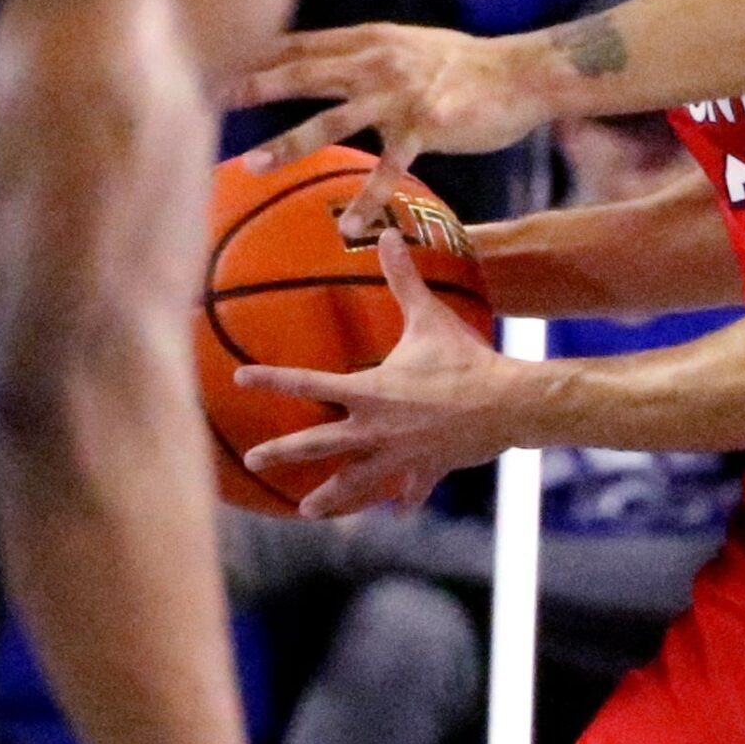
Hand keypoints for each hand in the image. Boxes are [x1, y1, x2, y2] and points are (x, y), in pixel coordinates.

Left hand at [233, 23, 546, 231]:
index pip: (300, 45)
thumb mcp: (408, 46)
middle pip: (302, 72)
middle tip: (208, 98)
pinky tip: (346, 226)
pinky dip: (366, 199)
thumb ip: (367, 54)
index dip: (256, 54)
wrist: (524, 73)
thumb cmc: (467, 65)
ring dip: (290, 142)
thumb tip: (331, 65)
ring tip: (253, 164)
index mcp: (369, 40)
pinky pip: (388, 169)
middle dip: (253, 86)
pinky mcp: (426, 126)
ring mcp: (400, 94)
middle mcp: (376, 61)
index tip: (211, 63)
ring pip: (332, 119)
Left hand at [238, 232, 519, 516]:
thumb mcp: (429, 316)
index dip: (271, 379)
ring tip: (307, 510)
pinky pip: (411, 488)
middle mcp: (374, 428)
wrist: (506, 404)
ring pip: (355, 481)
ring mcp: (398, 455)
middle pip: (317, 444)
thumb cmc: (464, 359)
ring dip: (331, 495)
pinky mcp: (425, 469)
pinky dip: (405, 498)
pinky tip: (399, 510)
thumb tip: (388, 233)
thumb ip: (403, 279)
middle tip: (253, 461)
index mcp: (369, 390)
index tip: (238, 379)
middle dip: (282, 452)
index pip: (308, 384)